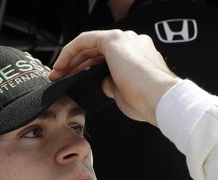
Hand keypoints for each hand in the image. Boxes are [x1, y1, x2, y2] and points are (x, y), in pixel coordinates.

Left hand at [50, 30, 179, 125]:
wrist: (159, 99)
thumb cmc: (147, 101)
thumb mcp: (125, 93)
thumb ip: (112, 84)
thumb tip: (104, 84)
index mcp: (139, 55)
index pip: (107, 58)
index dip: (87, 68)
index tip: (74, 79)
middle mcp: (132, 42)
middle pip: (96, 51)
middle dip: (76, 64)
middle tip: (60, 77)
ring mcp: (124, 39)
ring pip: (89, 45)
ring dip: (70, 59)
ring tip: (57, 74)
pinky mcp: (113, 40)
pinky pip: (85, 40)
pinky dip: (70, 51)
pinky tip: (61, 65)